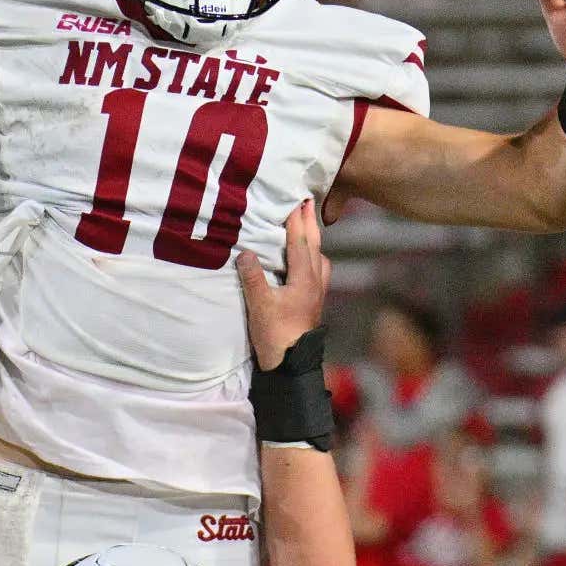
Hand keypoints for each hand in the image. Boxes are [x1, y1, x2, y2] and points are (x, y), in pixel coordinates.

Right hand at [236, 198, 329, 369]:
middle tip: (308, 203)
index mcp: (304, 279)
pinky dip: (313, 258)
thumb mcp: (259, 305)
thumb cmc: (276, 335)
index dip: (297, 221)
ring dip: (314, 241)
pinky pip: (318, 271)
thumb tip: (245, 252)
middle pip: (315, 246)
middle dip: (310, 223)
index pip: (300, 243)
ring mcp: (316, 293)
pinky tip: (304, 262)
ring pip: (320, 259)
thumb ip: (252, 277)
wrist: (292, 365)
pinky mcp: (313, 303)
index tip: (296, 201)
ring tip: (307, 229)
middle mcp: (314, 282)